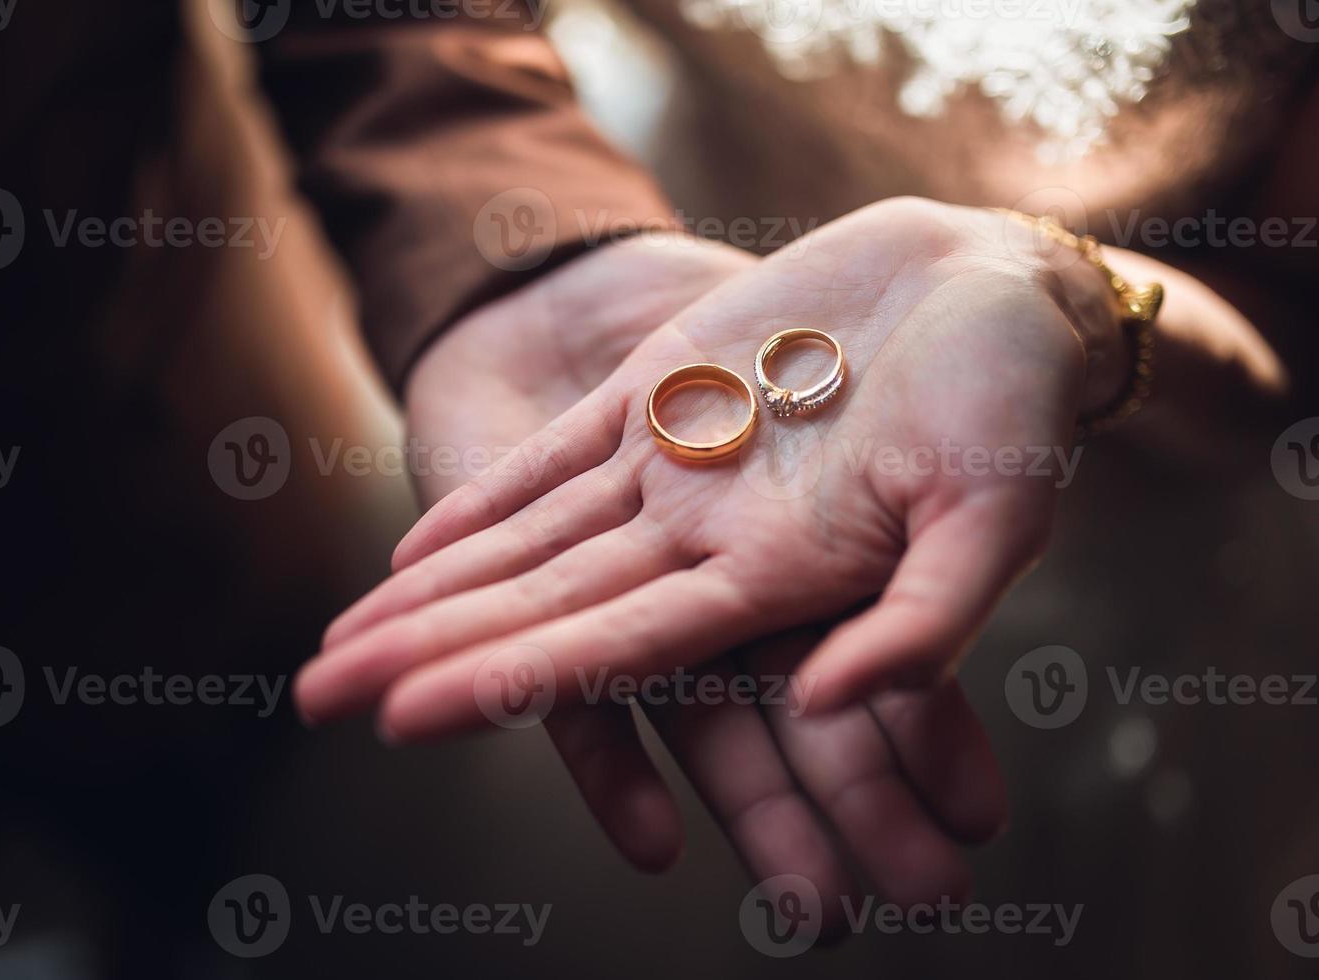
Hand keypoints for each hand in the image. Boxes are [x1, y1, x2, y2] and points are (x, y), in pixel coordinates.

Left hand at [299, 198, 1123, 735]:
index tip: (404, 717)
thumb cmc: (1016, 401)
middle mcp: (708, 539)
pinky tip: (411, 554)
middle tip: (313, 700)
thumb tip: (833, 704)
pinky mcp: (664, 393)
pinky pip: (553, 460)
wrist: (992, 287)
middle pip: (542, 610)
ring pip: (528, 546)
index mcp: (780, 579)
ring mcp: (677, 466)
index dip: (513, 681)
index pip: (620, 648)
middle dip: (429, 656)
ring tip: (334, 646)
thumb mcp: (995, 507)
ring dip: (430, 594)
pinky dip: (484, 505)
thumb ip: (925, 617)